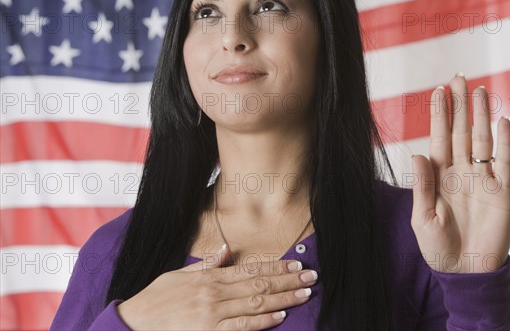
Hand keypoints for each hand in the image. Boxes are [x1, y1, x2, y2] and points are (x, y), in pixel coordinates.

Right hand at [117, 244, 317, 329]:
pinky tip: (280, 316)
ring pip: (256, 303)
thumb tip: (225, 250)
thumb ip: (206, 265)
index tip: (295, 262)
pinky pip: (241, 327)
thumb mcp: (179, 275)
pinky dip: (261, 321)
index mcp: (211, 277)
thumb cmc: (157, 299)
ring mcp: (213, 315)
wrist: (135, 324)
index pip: (251, 268)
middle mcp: (215, 293)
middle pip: (260, 284)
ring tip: (304, 293)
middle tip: (310, 275)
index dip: (276, 265)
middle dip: (288, 279)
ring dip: (283, 298)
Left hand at [410, 74, 509, 272]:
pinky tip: (503, 121)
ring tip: (479, 90)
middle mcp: (461, 171)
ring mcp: (482, 179)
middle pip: (460, 131)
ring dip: (481, 115)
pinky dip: (505, 141)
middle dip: (459, 105)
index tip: (437, 91)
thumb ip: (422, 186)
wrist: (465, 271)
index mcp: (439, 176)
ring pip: (483, 139)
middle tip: (459, 77)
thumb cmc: (438, 248)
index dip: (439, 115)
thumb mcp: (423, 218)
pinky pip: (505, 161)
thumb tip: (417, 154)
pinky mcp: (502, 191)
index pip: (438, 137)